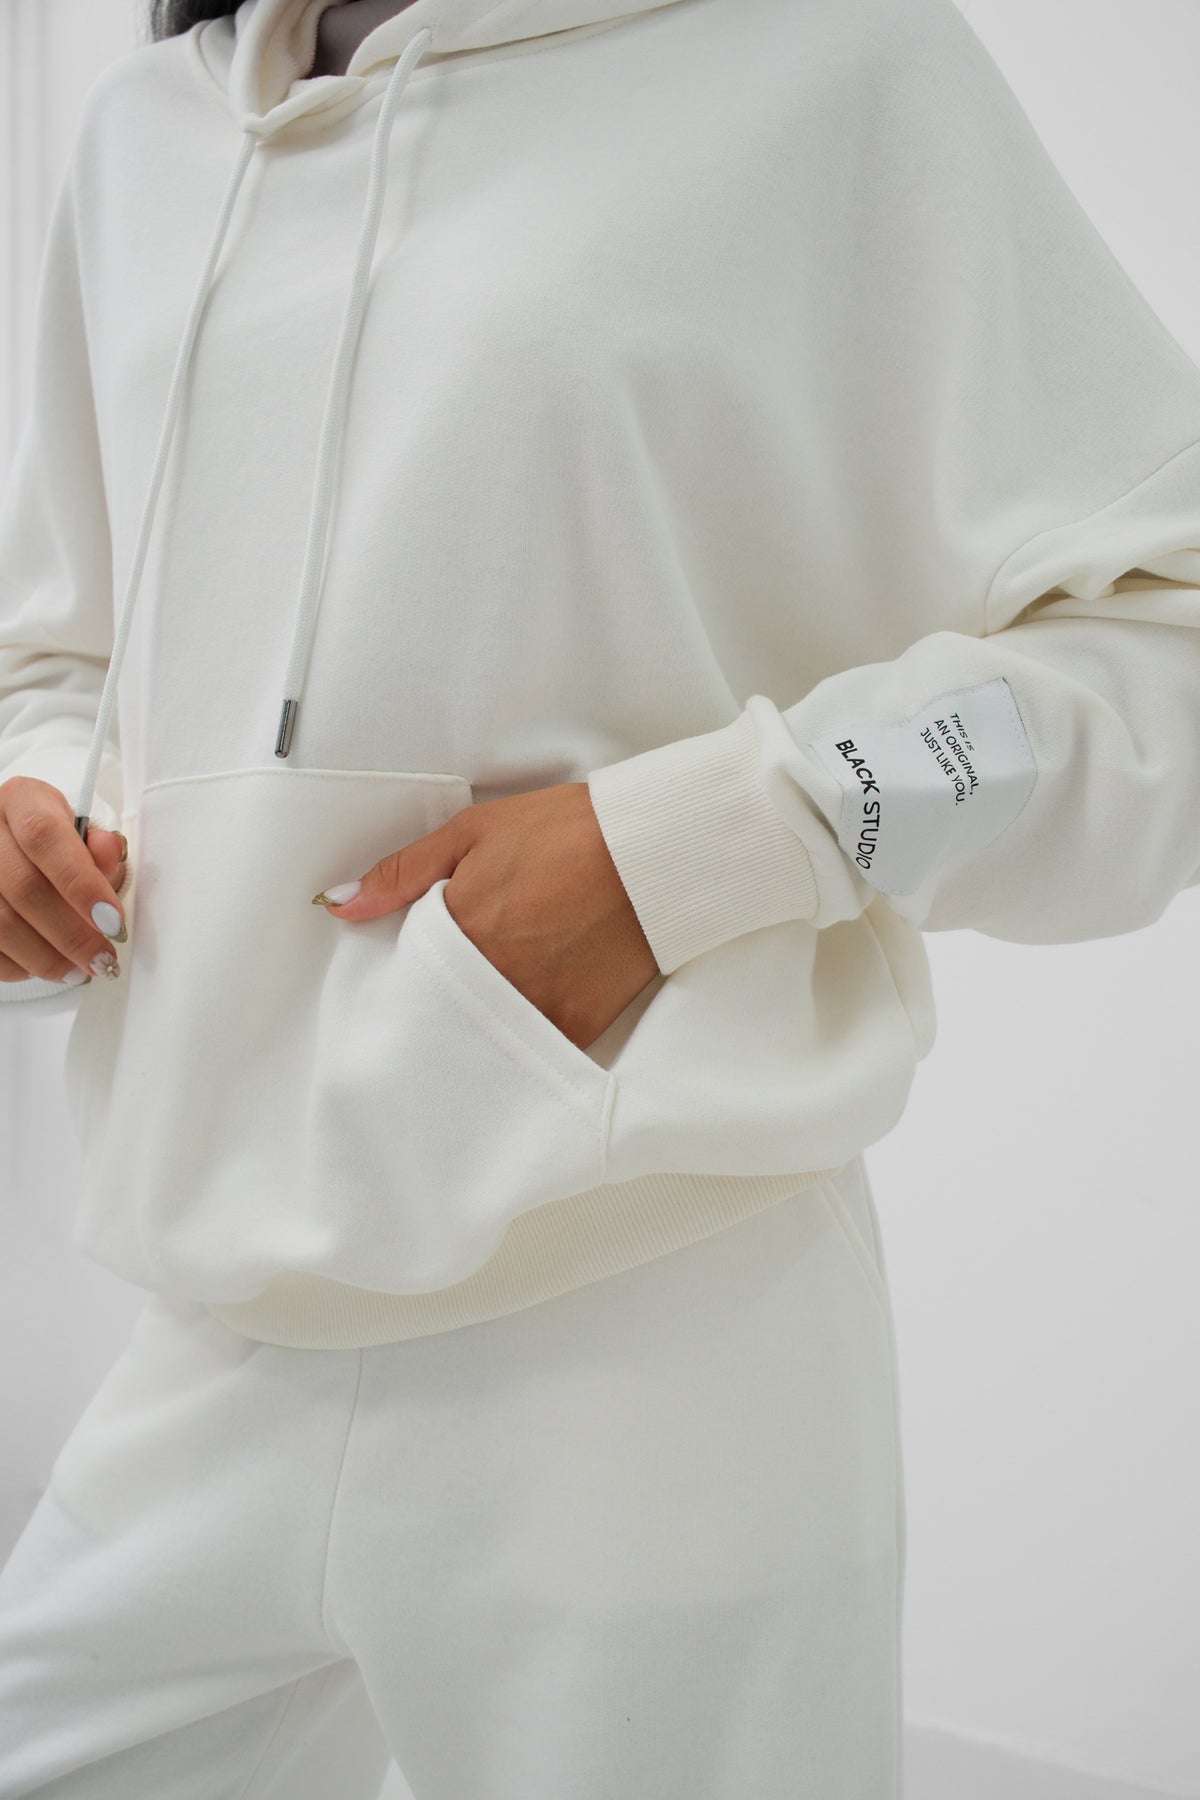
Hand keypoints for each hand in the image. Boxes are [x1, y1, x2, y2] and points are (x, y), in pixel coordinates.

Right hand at [0, 777, 127, 984]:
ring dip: (46, 957)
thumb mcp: (83, 835)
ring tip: (79, 972)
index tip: (113, 923)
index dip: (81, 884)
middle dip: (71, 934)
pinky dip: (18, 965)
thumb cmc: (57, 845)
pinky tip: (45, 966)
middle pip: (22, 887)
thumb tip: (108, 851)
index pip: (45, 837)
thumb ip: (99, 849)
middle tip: (103, 960)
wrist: (13, 849)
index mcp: (21, 799)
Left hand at [311, 781, 660, 1049]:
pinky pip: (531, 1049)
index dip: (405, 973)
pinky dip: (520, 1040)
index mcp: (458, 930)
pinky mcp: (574, 1026)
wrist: (653, 850)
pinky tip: (519, 1019)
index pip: (405, 975)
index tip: (410, 970)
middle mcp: (491, 978)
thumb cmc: (565, 832)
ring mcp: (534, 1007)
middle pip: (439, 1013)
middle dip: (435, 1006)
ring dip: (473, 1026)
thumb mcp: (473, 833)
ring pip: (480, 1038)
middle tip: (444, 992)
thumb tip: (341, 905)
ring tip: (484, 1002)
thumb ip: (402, 873)